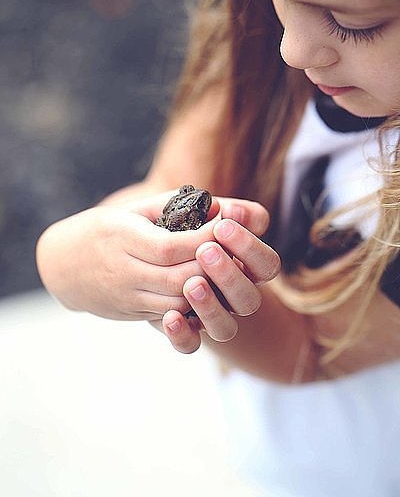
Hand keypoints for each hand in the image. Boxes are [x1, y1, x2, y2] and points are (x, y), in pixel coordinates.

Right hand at [36, 191, 219, 319]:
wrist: (62, 265)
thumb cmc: (103, 230)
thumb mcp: (131, 208)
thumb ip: (171, 203)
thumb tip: (215, 204)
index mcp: (122, 237)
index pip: (172, 246)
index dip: (205, 239)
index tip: (226, 227)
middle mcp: (123, 270)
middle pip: (179, 277)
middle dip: (212, 267)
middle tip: (233, 252)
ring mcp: (126, 296)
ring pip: (177, 302)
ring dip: (206, 289)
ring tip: (223, 271)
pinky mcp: (132, 312)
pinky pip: (168, 313)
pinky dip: (192, 304)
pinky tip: (207, 288)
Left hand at [159, 209, 280, 353]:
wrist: (133, 256)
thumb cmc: (172, 227)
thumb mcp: (190, 212)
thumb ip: (214, 208)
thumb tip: (226, 208)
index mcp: (245, 265)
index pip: (267, 264)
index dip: (250, 247)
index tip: (223, 225)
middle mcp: (232, 295)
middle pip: (250, 300)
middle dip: (230, 275)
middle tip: (205, 251)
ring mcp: (210, 315)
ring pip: (225, 328)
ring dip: (210, 306)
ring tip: (190, 284)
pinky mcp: (183, 330)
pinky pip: (190, 345)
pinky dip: (182, 335)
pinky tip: (170, 316)